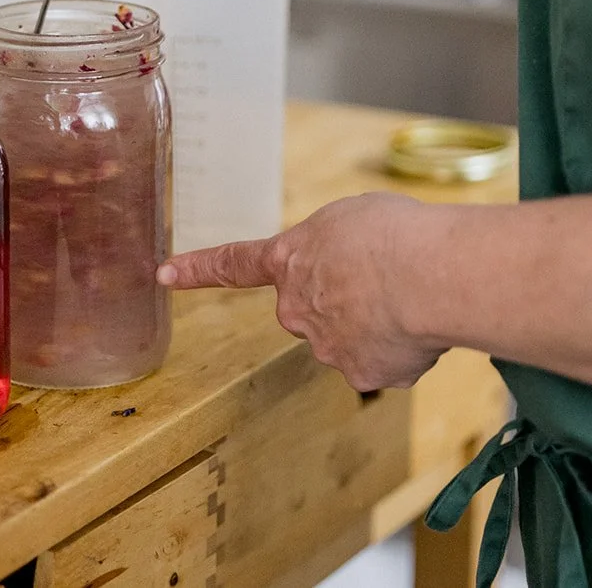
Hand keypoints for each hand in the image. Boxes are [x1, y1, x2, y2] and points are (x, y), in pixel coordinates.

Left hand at [157, 193, 446, 391]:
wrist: (427, 277)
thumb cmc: (394, 234)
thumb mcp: (352, 217)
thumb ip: (336, 248)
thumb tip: (353, 280)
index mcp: (290, 260)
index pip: (234, 264)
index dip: (198, 269)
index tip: (164, 274)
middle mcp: (296, 309)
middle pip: (317, 309)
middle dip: (350, 300)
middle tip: (390, 279)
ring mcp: (325, 347)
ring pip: (357, 337)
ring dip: (382, 322)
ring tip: (415, 297)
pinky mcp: (361, 375)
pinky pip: (385, 361)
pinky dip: (405, 347)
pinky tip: (422, 326)